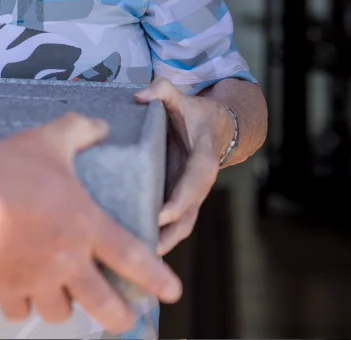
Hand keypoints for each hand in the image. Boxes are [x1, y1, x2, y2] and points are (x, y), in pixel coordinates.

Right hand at [0, 113, 181, 332]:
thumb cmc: (6, 172)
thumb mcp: (46, 140)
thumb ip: (77, 130)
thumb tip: (101, 125)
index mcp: (85, 225)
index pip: (133, 257)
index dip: (156, 277)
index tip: (171, 291)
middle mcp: (67, 260)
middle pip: (104, 304)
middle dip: (118, 316)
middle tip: (122, 316)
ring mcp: (36, 279)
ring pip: (60, 312)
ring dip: (65, 307)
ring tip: (63, 296)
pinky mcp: (6, 287)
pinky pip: (18, 309)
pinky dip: (21, 304)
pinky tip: (20, 293)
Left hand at [134, 77, 230, 254]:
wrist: (215, 127)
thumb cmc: (192, 113)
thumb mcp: (180, 97)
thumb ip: (162, 90)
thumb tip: (139, 95)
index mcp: (202, 162)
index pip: (192, 185)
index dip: (178, 202)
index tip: (159, 215)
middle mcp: (199, 185)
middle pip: (187, 217)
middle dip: (167, 234)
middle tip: (142, 250)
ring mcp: (190, 197)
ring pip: (180, 227)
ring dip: (162, 243)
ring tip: (136, 260)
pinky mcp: (180, 202)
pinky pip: (170, 225)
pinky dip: (157, 238)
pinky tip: (134, 251)